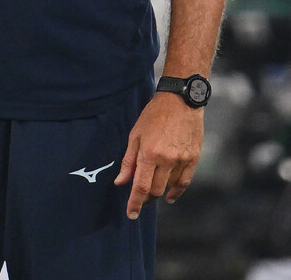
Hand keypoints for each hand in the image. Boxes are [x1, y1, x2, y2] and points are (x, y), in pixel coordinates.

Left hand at [114, 92, 202, 218]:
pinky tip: (170, 195)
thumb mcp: (135, 134)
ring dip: (159, 193)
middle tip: (140, 197)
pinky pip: (184, 182)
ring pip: (169, 188)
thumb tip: (120, 182)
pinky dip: (176, 191)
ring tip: (152, 191)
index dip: (134, 203)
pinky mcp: (193, 159)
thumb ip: (128, 160)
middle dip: (146, 198)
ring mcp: (182, 160)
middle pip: (155, 190)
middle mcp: (166, 160)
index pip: (140, 186)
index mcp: (149, 153)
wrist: (180, 100)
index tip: (131, 214)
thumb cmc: (154, 115)